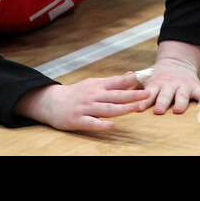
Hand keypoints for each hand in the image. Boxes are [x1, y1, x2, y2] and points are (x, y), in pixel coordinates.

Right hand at [14, 72, 150, 131]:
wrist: (52, 102)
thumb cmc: (78, 93)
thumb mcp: (95, 83)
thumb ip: (114, 81)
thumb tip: (133, 75)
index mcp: (98, 86)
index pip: (118, 82)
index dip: (133, 81)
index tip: (147, 79)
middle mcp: (93, 95)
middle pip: (116, 95)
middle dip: (132, 95)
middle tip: (148, 94)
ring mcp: (86, 108)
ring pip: (107, 109)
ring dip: (123, 108)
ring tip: (136, 108)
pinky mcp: (78, 120)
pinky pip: (92, 123)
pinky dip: (102, 124)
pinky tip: (112, 126)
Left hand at [137, 41, 199, 114]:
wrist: (177, 62)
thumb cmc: (158, 76)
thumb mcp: (146, 77)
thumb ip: (134, 83)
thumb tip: (118, 83)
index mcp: (156, 84)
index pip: (149, 93)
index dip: (144, 101)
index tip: (139, 108)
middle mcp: (170, 85)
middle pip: (166, 95)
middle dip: (162, 102)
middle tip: (159, 111)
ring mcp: (183, 86)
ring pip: (182, 95)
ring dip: (180, 103)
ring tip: (178, 110)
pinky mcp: (195, 88)